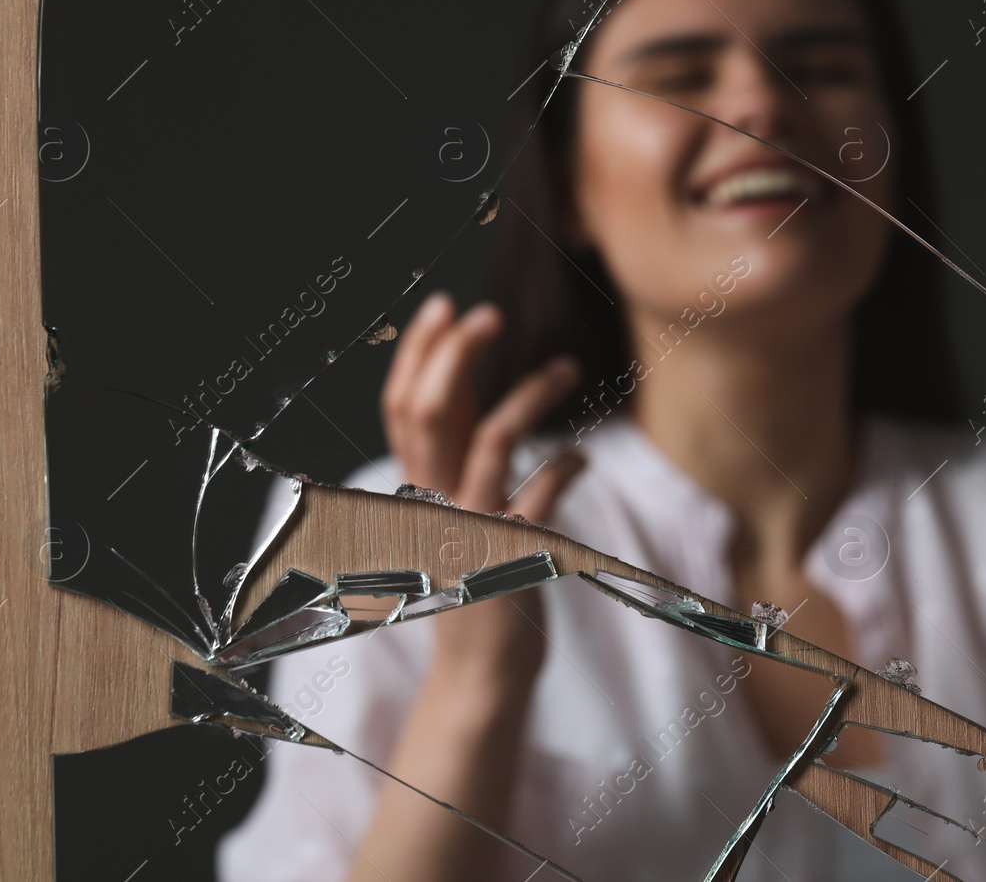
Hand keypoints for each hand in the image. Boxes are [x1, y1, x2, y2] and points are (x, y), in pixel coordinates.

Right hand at [381, 291, 584, 690]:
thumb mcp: (458, 517)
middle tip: (489, 312)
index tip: (446, 306)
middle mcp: (434, 503)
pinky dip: (565, 466)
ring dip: (530, 394)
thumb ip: (462, 459)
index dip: (420, 353)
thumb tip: (475, 392)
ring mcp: (470, 529)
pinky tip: (582, 458)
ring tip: (569, 367)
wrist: (478, 679)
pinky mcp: (511, 558)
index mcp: (417, 490)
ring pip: (489, 440)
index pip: (403, 407)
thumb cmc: (475, 590)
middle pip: (429, 410)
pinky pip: (541, 495)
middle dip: (456, 353)